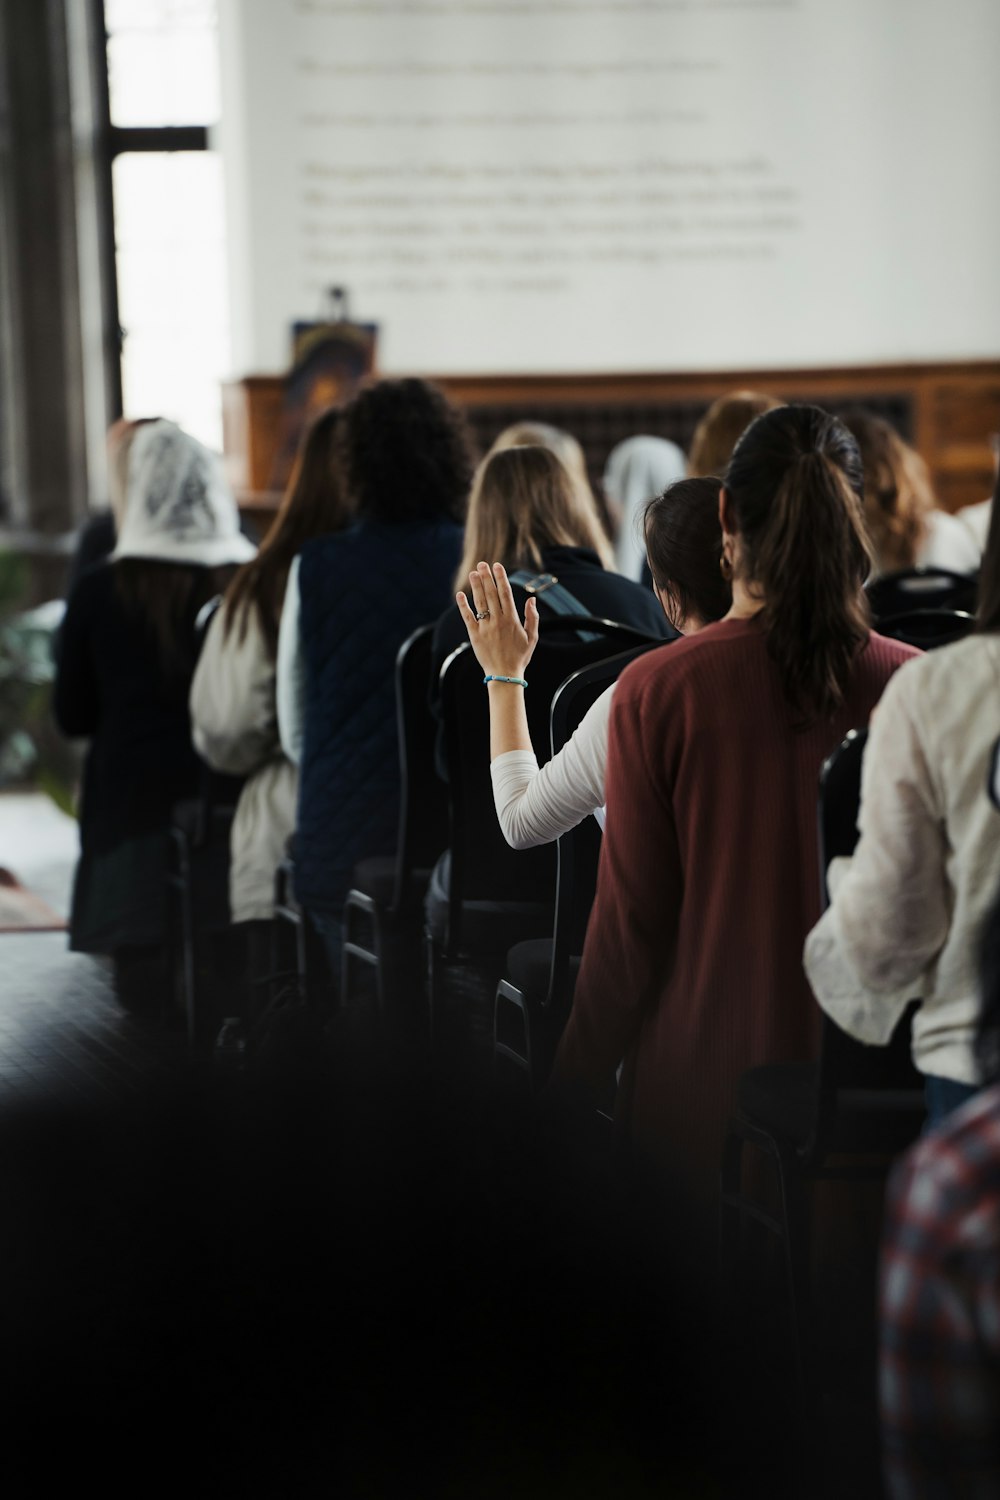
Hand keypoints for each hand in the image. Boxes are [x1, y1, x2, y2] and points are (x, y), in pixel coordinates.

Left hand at [456, 561, 539, 678]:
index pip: (505, 593)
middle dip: (487, 577)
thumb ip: (532, 618)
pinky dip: (463, 606)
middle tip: (482, 564)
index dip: (501, 578)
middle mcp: (498, 621)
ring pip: (480, 603)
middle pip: (491, 594)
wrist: (505, 675)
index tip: (497, 566)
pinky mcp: (475, 636)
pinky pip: (468, 618)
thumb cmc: (520, 657)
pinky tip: (460, 594)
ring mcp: (485, 628)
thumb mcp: (532, 638)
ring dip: (476, 586)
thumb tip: (531, 600)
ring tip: (473, 573)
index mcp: (512, 620)